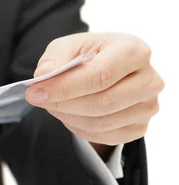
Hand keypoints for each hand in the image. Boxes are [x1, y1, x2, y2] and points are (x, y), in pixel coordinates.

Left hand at [25, 33, 163, 154]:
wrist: (104, 70)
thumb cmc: (87, 56)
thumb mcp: (67, 47)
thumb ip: (54, 58)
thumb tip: (43, 75)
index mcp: (134, 50)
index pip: (100, 75)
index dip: (64, 87)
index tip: (35, 92)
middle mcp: (149, 79)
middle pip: (102, 102)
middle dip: (62, 104)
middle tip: (38, 100)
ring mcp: (148, 106)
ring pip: (101, 123)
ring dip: (68, 117)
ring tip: (53, 104)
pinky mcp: (140, 126)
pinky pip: (104, 137)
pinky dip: (79, 128)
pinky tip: (70, 113)